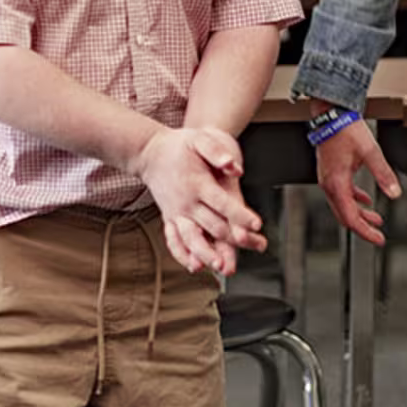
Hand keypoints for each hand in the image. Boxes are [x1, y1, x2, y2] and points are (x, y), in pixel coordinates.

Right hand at [135, 126, 265, 274]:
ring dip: (208, 254)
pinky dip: (183, 254)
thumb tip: (235, 167)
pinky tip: (194, 266)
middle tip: (256, 247)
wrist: (149, 153)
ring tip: (222, 267)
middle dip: (235, 240)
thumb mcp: (199, 139)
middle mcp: (186, 202)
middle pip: (213, 226)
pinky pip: (174, 240)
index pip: (223, 204)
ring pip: (192, 239)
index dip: (241, 215)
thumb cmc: (179, 146)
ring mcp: (176, 212)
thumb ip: (217, 151)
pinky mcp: (169, 218)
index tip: (257, 224)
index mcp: (197, 184)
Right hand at [313, 115, 400, 246]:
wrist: (331, 113)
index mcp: (337, 183)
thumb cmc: (346, 129)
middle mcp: (329, 184)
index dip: (365, 231)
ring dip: (359, 214)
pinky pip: (342, 193)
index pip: (350, 218)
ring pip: (343, 205)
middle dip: (362, 226)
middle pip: (345, 215)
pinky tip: (365, 200)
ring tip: (375, 219)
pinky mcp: (331, 171)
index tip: (377, 239)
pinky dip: (354, 200)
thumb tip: (394, 192)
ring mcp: (328, 178)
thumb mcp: (370, 152)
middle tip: (377, 235)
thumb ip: (383, 174)